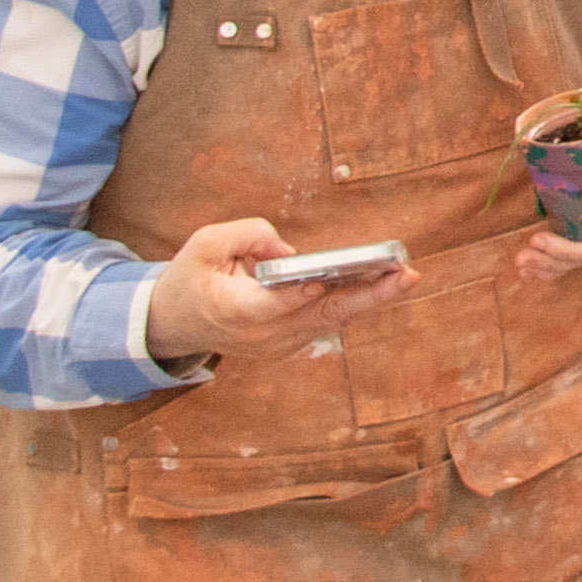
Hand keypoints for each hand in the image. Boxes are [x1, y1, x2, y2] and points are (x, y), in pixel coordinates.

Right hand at [140, 215, 402, 370]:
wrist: (176, 323)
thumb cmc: (191, 279)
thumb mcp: (204, 245)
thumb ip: (246, 236)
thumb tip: (286, 249)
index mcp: (236, 311)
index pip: (276, 304)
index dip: (302, 293)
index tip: (327, 280)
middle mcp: (263, 335)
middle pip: (322, 316)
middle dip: (368, 296)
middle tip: (406, 275)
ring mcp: (278, 345)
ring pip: (331, 321)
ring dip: (370, 298)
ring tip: (405, 274)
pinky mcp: (289, 344)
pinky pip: (326, 323)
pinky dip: (353, 304)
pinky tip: (383, 283)